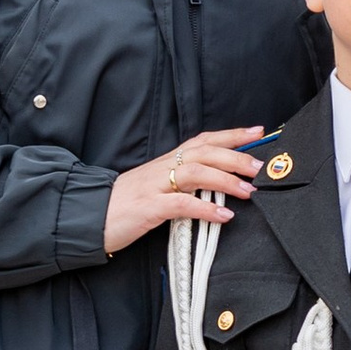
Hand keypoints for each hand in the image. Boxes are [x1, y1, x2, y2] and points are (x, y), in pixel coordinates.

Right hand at [103, 127, 265, 256]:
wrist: (88, 216)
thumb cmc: (124, 204)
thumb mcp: (155, 188)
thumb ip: (181, 184)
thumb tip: (215, 187)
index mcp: (166, 162)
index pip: (203, 140)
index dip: (231, 135)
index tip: (258, 132)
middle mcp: (162, 168)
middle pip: (205, 153)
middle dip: (236, 157)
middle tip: (261, 167)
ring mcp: (155, 187)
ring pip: (196, 173)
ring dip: (226, 181)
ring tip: (250, 191)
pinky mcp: (148, 208)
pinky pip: (182, 205)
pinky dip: (206, 209)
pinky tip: (224, 216)